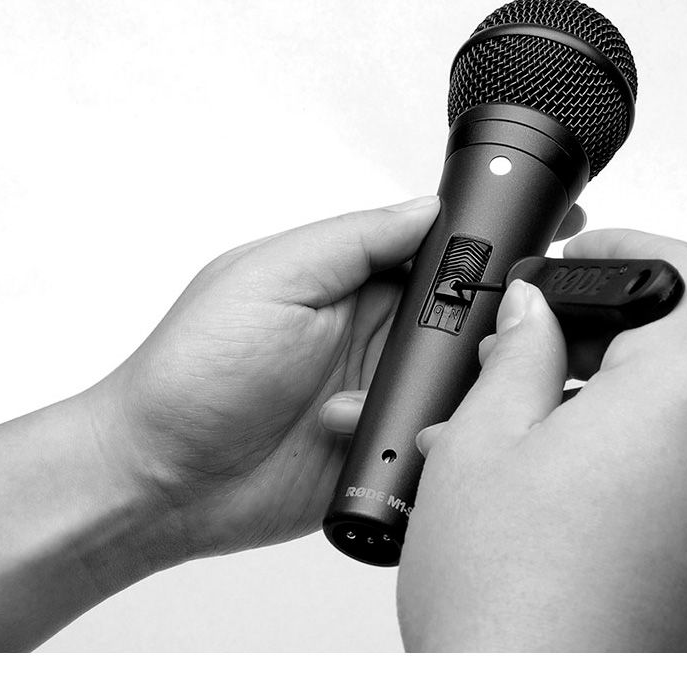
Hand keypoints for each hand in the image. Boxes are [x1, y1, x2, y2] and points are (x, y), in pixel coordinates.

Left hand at [91, 199, 585, 559]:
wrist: (159, 480)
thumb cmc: (192, 372)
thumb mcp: (270, 279)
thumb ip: (353, 241)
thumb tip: (428, 208)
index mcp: (347, 279)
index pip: (435, 250)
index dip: (483, 248)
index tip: (528, 246)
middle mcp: (371, 333)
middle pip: (461, 317)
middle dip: (483, 326)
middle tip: (488, 338)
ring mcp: (379, 394)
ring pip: (458, 382)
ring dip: (452, 391)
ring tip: (409, 399)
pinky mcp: (380, 452)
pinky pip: (433, 441)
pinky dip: (431, 442)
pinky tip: (392, 443)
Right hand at [329, 229, 686, 650]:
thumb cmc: (511, 602)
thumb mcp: (486, 437)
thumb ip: (521, 349)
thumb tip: (534, 311)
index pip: (681, 270)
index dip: (622, 249)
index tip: (577, 258)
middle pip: (672, 340)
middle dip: (588, 339)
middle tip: (512, 362)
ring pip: (668, 404)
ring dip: (594, 400)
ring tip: (510, 438)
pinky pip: (681, 458)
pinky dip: (620, 448)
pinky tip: (546, 479)